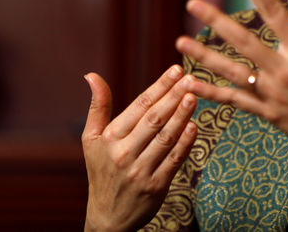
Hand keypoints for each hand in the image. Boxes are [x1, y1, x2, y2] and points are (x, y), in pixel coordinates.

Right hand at [82, 67, 198, 231]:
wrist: (106, 217)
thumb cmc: (101, 170)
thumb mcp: (92, 139)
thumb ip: (97, 106)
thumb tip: (92, 75)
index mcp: (110, 138)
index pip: (139, 106)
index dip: (159, 86)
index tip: (176, 70)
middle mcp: (123, 154)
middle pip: (154, 119)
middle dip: (174, 96)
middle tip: (191, 79)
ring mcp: (140, 171)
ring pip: (165, 138)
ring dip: (181, 116)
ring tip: (195, 97)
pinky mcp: (155, 187)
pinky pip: (173, 161)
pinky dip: (185, 143)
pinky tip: (194, 126)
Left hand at [176, 0, 287, 171]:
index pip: (274, 12)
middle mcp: (284, 70)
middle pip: (244, 40)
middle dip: (216, 20)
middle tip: (192, 2)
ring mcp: (273, 93)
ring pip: (232, 72)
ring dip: (204, 56)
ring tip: (179, 41)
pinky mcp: (268, 113)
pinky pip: (234, 101)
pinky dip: (210, 93)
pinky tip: (189, 85)